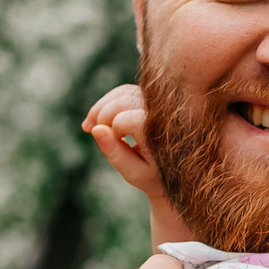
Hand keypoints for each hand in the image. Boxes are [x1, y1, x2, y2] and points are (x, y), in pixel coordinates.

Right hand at [84, 82, 188, 244]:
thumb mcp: (135, 173)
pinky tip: (96, 120)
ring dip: (101, 107)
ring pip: (122, 93)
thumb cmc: (157, 176)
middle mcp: (164, 112)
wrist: (180, 171)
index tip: (114, 145)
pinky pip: (125, 91)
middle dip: (102, 116)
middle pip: (123, 101)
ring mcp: (159, 102)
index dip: (113, 130)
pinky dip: (107, 102)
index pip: (126, 120)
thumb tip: (95, 129)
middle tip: (91, 131)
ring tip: (88, 127)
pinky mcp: (152, 98)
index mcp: (163, 131)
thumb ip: (115, 153)